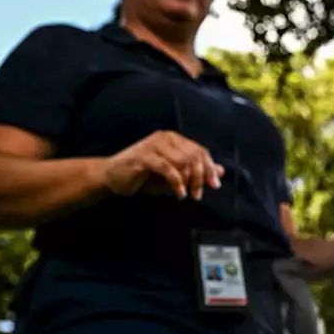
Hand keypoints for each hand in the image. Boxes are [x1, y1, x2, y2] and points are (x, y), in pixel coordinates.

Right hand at [100, 130, 224, 200]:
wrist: (113, 177)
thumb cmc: (144, 176)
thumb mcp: (175, 175)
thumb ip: (196, 172)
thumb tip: (221, 171)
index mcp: (174, 139)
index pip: (200, 151)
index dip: (210, 168)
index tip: (215, 185)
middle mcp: (166, 138)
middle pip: (194, 156)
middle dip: (200, 177)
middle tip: (198, 195)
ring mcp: (154, 145)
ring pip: (183, 162)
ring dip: (189, 182)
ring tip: (187, 195)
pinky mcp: (144, 156)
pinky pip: (168, 168)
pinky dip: (176, 183)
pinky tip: (179, 194)